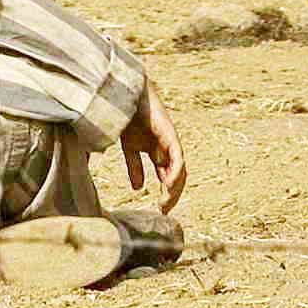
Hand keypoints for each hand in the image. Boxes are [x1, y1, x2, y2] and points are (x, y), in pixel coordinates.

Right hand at [120, 86, 186, 211]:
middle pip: (177, 177)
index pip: (168, 177)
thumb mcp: (130, 149)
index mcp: (159, 153)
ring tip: (166, 202)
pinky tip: (168, 184)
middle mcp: (168, 149)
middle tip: (164, 210)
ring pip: (180, 170)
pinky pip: (177, 157)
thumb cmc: (129, 119)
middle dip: (173, 195)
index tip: (161, 210)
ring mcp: (171, 142)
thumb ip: (135, 167)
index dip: (167, 194)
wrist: (127, 96)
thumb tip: (138, 189)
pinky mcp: (170, 135)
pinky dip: (175, 172)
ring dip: (175, 188)